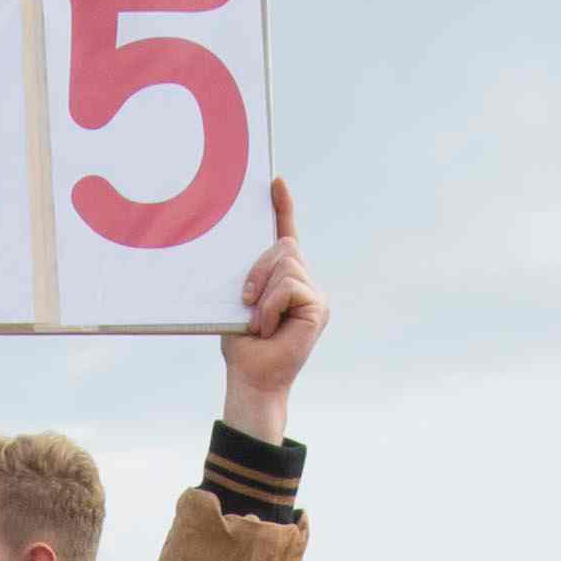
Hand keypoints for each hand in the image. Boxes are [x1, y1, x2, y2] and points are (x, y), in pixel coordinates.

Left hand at [215, 179, 321, 438]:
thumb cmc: (242, 345)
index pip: (286, 235)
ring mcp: (315, 295)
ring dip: (263, 292)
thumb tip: (241, 248)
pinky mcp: (319, 307)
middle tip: (246, 300)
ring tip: (259, 322)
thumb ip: (250, 275)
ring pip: (286, 263)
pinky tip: (268, 327)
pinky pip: (289, 286)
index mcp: (284, 279)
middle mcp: (305, 282)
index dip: (282, 207)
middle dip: (258, 268)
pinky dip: (271, 305)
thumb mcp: (240, 300)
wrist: (252, 379)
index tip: (274, 180)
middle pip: (284, 245)